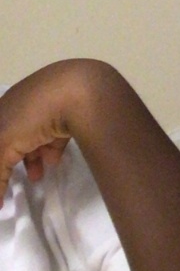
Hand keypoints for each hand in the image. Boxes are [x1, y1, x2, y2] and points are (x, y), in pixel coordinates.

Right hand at [0, 64, 81, 192]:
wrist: (80, 91)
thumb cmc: (33, 114)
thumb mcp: (4, 143)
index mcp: (4, 106)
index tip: (1, 177)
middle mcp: (25, 104)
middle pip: (14, 136)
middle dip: (12, 160)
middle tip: (17, 180)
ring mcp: (50, 106)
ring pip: (36, 136)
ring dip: (33, 158)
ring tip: (38, 177)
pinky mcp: (72, 113)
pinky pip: (57, 134)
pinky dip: (52, 149)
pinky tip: (54, 161)